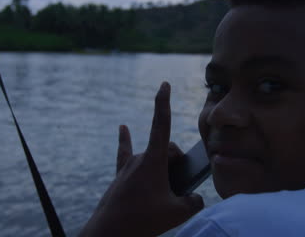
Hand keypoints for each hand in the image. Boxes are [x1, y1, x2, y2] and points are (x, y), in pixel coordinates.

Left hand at [79, 82, 203, 236]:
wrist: (109, 233)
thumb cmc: (143, 221)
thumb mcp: (176, 213)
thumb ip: (193, 203)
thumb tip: (195, 199)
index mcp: (153, 161)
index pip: (161, 123)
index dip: (163, 102)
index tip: (164, 83)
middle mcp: (139, 158)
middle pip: (165, 148)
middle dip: (178, 160)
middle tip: (181, 185)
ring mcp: (128, 166)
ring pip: (151, 156)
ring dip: (162, 166)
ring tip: (165, 190)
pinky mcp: (120, 175)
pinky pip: (125, 152)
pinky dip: (126, 139)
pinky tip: (123, 127)